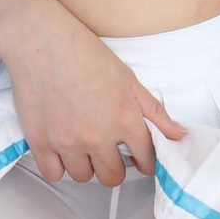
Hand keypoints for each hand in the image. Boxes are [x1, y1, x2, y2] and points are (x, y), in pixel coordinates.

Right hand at [0, 0, 188, 185]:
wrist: (41, 41)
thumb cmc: (85, 53)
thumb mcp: (128, 79)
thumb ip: (155, 112)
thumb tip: (179, 135)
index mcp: (124, 120)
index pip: (145, 160)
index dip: (146, 161)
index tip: (140, 158)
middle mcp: (97, 137)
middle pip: (112, 177)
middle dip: (115, 167)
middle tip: (110, 151)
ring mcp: (66, 142)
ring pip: (83, 177)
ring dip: (87, 166)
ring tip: (84, 146)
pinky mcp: (40, 142)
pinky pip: (53, 174)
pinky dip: (59, 166)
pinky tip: (63, 150)